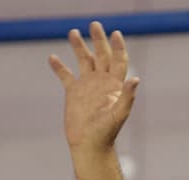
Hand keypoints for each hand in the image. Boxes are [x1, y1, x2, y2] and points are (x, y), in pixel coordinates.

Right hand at [49, 21, 139, 153]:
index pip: (119, 60)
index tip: (115, 34)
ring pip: (83, 61)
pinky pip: (65, 76)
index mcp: (114, 85)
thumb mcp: (118, 114)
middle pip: (101, 55)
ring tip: (73, 32)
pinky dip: (59, 67)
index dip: (118, 47)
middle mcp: (101, 82)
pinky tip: (52, 58)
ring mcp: (87, 86)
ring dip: (79, 47)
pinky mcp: (73, 93)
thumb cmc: (106, 133)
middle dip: (99, 40)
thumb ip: (127, 96)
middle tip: (94, 25)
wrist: (90, 146)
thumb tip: (135, 79)